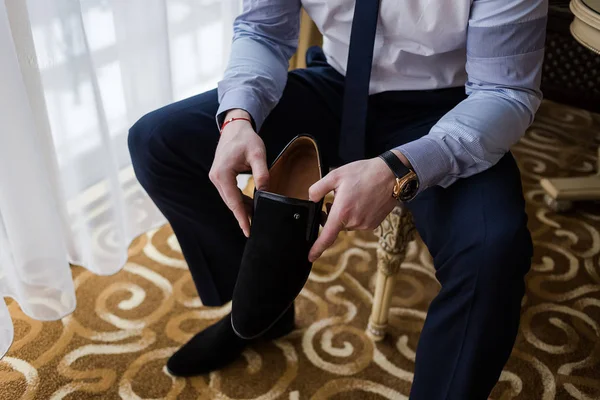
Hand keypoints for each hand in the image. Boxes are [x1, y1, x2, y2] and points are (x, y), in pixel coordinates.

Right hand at [209, 109, 268, 236]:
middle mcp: (216, 178)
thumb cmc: (246, 138)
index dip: (242, 218)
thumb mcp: (258, 154)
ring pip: (231, 199)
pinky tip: (251, 206)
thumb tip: (266, 193)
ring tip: (255, 219)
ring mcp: (217, 178)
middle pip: (231, 203)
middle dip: (243, 216)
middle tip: (255, 229)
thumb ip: (262, 174)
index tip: (248, 231)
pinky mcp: (221, 177)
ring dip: (242, 209)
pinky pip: (231, 193)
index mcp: (222, 174)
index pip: (234, 202)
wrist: (235, 126)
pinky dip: (240, 201)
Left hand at [308, 156, 400, 261]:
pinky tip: (361, 201)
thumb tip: (311, 199)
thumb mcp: (335, 175)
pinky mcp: (373, 224)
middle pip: (336, 225)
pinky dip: (356, 214)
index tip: (310, 257)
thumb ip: (318, 189)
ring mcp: (365, 225)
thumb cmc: (363, 173)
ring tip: (352, 196)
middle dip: (332, 215)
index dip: (317, 249)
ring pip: (347, 224)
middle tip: (334, 199)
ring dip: (345, 214)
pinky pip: (358, 223)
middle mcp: (354, 222)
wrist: (391, 175)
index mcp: (342, 212)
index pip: (326, 237)